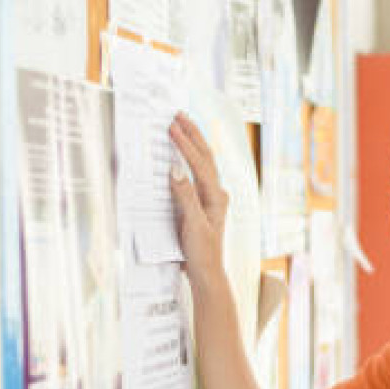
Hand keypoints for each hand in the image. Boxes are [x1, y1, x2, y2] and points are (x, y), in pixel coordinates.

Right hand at [167, 112, 228, 288]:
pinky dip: (188, 159)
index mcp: (217, 197)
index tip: (172, 128)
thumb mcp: (192, 225)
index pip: (200, 164)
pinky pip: (196, 174)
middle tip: (178, 115)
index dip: (186, 145)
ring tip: (180, 125)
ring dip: (192, 143)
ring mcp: (211, 198)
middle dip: (193, 134)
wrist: (207, 273)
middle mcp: (217, 194)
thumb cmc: (202, 253)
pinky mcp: (202, 204)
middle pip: (206, 157)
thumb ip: (185, 197)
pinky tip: (180, 153)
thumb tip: (175, 170)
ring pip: (202, 163)